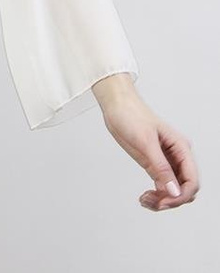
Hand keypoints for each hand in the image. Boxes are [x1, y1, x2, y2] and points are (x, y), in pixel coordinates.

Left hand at [93, 80, 199, 210]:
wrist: (116, 106)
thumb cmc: (131, 115)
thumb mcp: (146, 142)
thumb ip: (161, 168)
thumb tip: (174, 191)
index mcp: (180, 147)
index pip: (192, 180)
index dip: (181, 195)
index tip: (165, 202)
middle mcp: (176, 156)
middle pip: (184, 189)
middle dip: (172, 200)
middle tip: (153, 202)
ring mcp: (165, 161)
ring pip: (173, 191)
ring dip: (162, 200)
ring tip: (145, 199)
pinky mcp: (154, 164)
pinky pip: (162, 187)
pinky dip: (156, 196)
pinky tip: (145, 197)